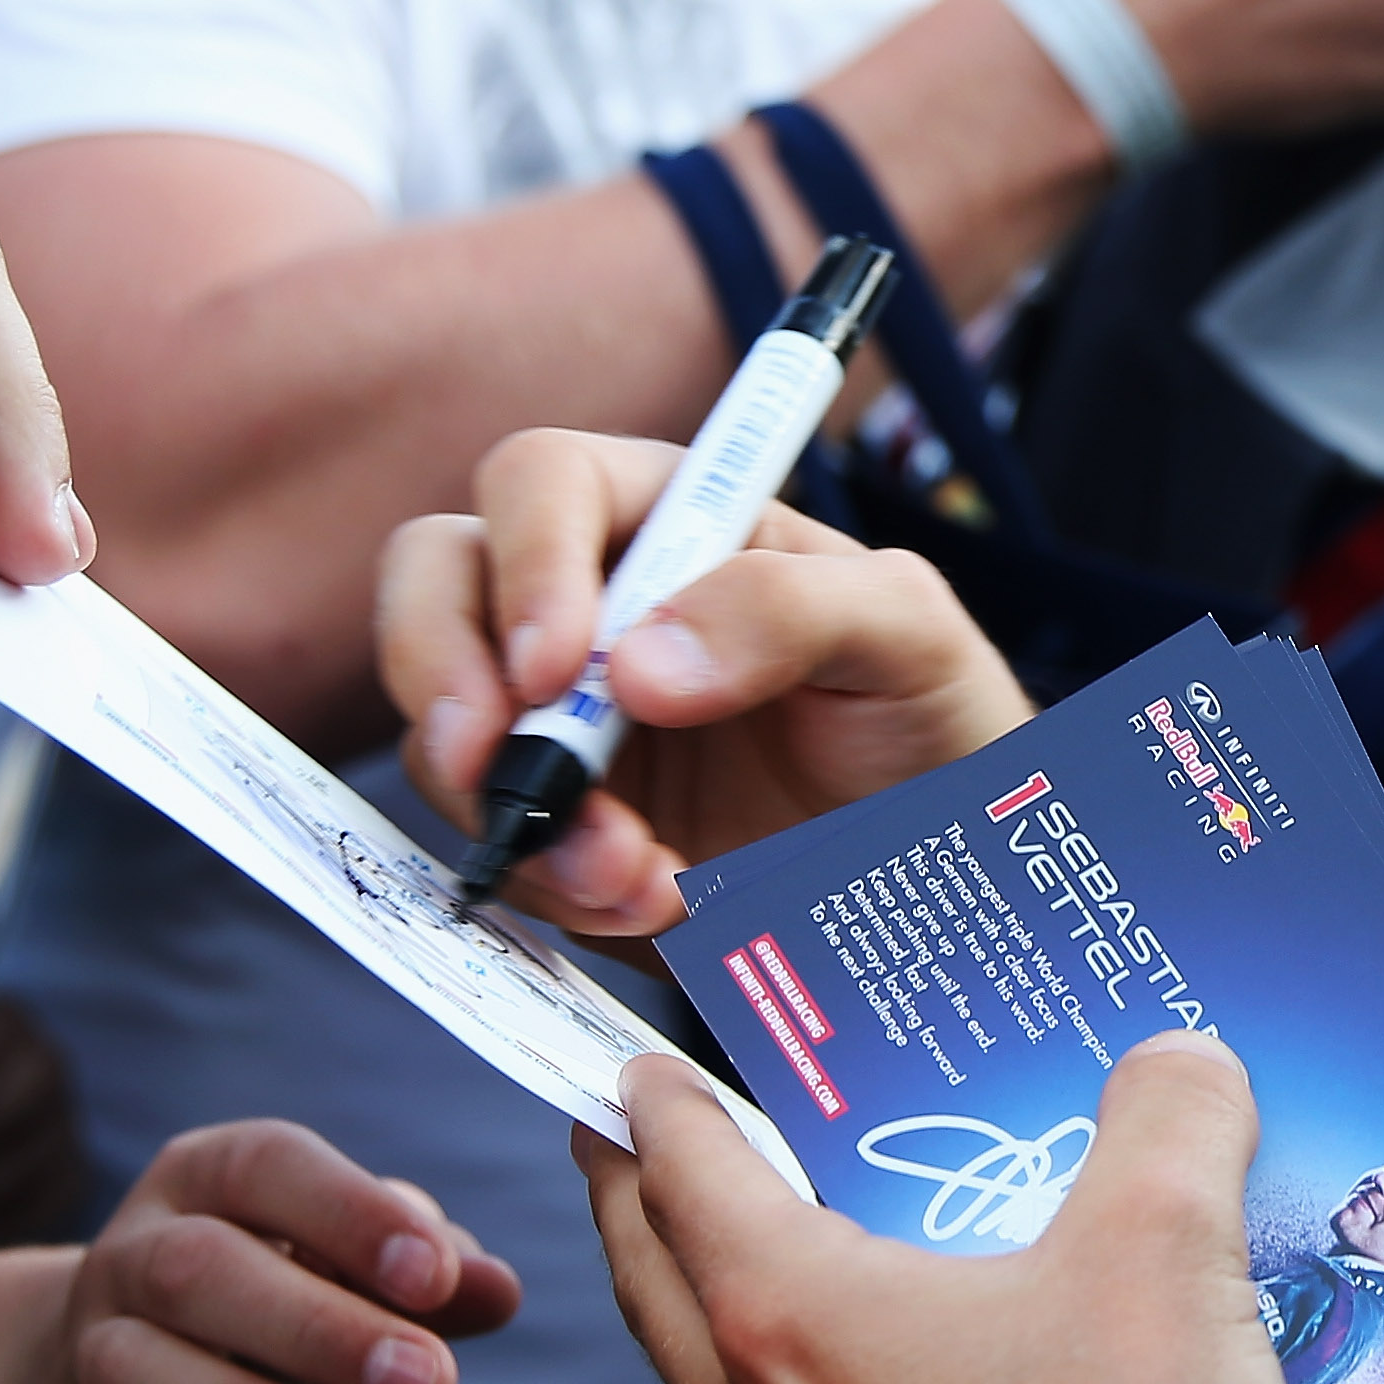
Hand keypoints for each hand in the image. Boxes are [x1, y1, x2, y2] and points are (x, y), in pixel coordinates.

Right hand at [5, 1121, 522, 1383]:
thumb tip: (498, 1289)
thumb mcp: (341, 1261)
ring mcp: (88, 1357)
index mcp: (207, 1178)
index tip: (437, 1278)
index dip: (350, 1215)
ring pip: (142, 1377)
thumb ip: (425, 1268)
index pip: (268, 1168)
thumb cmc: (266, 1293)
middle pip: (199, 1274)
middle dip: (317, 1329)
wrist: (88, 1369)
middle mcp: (131, 1256)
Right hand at [383, 429, 1034, 937]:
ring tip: (641, 873)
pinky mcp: (560, 822)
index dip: (529, 562)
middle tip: (494, 764)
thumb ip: (793, 608)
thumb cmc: (928, 712)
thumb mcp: (909, 632)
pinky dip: (552, 882)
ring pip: (450, 732)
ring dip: (522, 811)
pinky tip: (651, 900)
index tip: (561, 665)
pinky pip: (494, 840)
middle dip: (443, 674)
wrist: (946, 869)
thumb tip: (638, 662)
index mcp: (672, 520)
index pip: (543, 483)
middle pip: (438, 582)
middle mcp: (593, 605)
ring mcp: (561, 719)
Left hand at [583, 1041, 1330, 1383]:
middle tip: (628, 1159)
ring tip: (789, 1310)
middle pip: (657, 1295)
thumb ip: (1171, 1115)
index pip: (686, 1176)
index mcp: (795, 1323)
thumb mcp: (1176, 1250)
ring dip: (732, 1349)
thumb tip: (1181, 1056)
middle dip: (639, 1212)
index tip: (635, 1071)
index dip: (659, 1105)